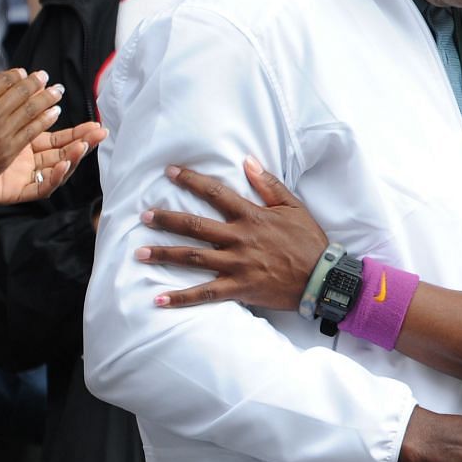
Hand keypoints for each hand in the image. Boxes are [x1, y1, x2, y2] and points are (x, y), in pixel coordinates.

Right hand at [0, 63, 62, 231]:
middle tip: (45, 77)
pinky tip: (53, 114)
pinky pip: (31, 132)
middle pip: (21, 93)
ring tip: (56, 92)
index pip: (3, 81)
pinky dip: (44, 120)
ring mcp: (1, 135)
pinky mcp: (7, 154)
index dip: (16, 75)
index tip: (24, 73)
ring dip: (47, 99)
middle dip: (36, 83)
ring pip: (31, 111)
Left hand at [0, 120, 105, 204]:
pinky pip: (40, 187)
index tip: (67, 99)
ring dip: (74, 154)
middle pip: (57, 145)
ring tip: (88, 142)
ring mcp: (19, 173)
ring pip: (55, 165)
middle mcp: (20, 154)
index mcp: (11, 135)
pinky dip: (54, 178)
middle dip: (80, 136)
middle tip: (99, 128)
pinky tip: (63, 164)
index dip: (56, 113)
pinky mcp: (14, 191)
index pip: (42, 122)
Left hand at [137, 159, 328, 310]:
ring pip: (193, 258)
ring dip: (164, 254)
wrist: (322, 278)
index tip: (169, 172)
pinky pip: (205, 294)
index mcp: (251, 216)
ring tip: (139, 253)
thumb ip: (268, 184)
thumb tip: (247, 161)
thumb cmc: (309, 241)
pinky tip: (159, 299)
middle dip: (167, 220)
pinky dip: (181, 298)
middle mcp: (239, 238)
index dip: (190, 181)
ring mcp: (237, 265)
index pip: (215, 193)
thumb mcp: (293, 207)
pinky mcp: (238, 288)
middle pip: (195, 226)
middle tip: (144, 216)